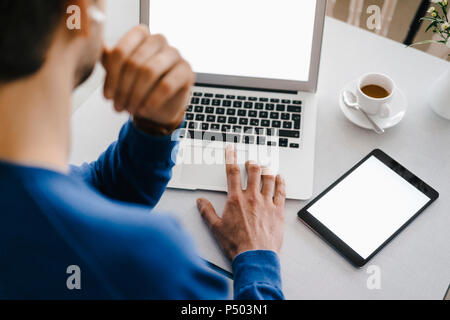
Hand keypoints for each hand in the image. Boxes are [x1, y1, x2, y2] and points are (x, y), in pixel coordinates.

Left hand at [101, 25, 194, 127]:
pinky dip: (152, 101)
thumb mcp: (118, 73)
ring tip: (131, 109)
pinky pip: (167, 85)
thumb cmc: (139, 86)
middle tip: (118, 106)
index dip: (112, 78)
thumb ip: (108, 58)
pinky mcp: (186, 71)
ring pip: (150, 72)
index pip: (121, 52)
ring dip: (137, 95)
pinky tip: (145, 109)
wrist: (158, 106)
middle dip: (123, 89)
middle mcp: (158, 40)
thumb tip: (93, 46)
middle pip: (134, 62)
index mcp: (140, 34)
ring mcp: (175, 54)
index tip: (107, 96)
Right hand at [196, 146, 285, 260]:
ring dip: (267, 170)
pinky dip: (281, 182)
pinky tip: (280, 178)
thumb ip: (207, 212)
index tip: (232, 149)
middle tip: (250, 161)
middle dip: (252, 163)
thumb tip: (200, 201)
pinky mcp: (278, 210)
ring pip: (269, 178)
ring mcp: (267, 203)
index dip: (231, 158)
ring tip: (265, 167)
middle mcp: (252, 197)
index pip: (232, 172)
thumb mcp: (216, 228)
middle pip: (253, 171)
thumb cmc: (236, 244)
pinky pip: (281, 191)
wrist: (255, 256)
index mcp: (236, 199)